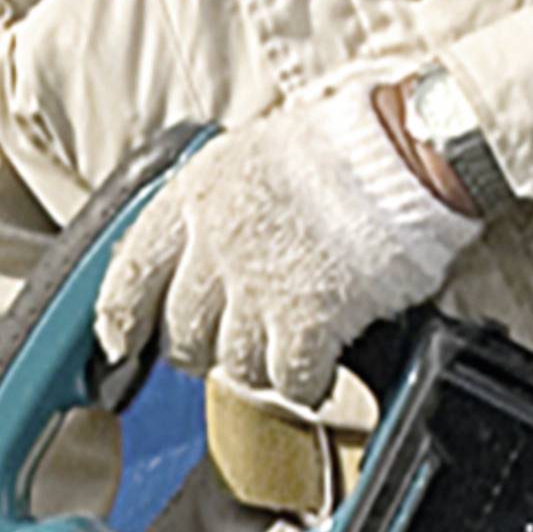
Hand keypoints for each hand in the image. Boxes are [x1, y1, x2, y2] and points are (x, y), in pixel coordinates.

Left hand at [95, 84, 478, 407]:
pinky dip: (301, 385)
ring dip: (257, 368)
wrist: (413, 146)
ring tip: (285, 348)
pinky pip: (287, 381)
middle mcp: (217, 242)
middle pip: (183, 334)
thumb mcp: (251, 157)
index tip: (120, 345)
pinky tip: (316, 371)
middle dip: (203, 349)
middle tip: (235, 340)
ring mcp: (260, 284)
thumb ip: (211, 212)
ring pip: (233, 366)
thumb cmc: (343, 147)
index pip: (130, 272)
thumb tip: (189, 266)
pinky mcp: (307, 318)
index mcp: (197, 195)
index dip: (120, 318)